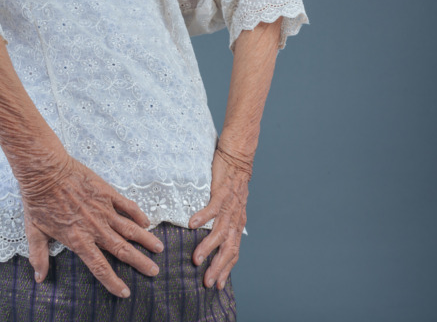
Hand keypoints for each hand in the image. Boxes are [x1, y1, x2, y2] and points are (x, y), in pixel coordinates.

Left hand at [20, 153, 164, 297]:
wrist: (46, 172)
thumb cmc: (38, 201)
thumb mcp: (34, 231)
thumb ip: (39, 256)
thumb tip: (40, 278)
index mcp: (78, 240)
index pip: (100, 266)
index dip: (113, 281)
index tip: (125, 292)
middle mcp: (96, 228)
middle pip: (123, 249)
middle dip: (140, 262)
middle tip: (154, 270)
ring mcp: (104, 210)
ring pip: (130, 229)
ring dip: (146, 240)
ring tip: (159, 248)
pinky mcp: (108, 194)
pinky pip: (128, 206)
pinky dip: (139, 215)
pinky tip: (147, 223)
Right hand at [188, 145, 249, 289]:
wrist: (238, 158)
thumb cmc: (231, 183)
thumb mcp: (231, 207)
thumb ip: (224, 222)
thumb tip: (215, 238)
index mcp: (237, 222)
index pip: (234, 251)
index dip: (227, 268)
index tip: (218, 285)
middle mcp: (235, 217)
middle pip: (229, 247)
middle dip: (218, 266)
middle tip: (207, 282)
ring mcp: (230, 205)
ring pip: (220, 231)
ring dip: (208, 246)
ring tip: (196, 259)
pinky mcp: (222, 192)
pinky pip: (212, 207)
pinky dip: (203, 217)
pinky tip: (191, 225)